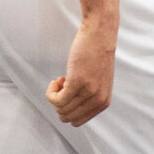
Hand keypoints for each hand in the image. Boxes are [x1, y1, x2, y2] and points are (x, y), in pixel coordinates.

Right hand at [48, 0, 118, 125]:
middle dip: (59, 104)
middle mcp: (98, 100)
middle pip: (67, 117)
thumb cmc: (96, 54)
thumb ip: (90, 97)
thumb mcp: (98, 81)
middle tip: (63, 85)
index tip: (69, 92)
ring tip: (61, 80)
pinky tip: (56, 80)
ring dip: (54, 96)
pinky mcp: (77, 82)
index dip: (68, 108)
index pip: (78, 121)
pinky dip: (50, 93)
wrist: (100, 33)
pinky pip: (56, 100)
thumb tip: (67, 112)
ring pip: (60, 109)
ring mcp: (88, 92)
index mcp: (103, 103)